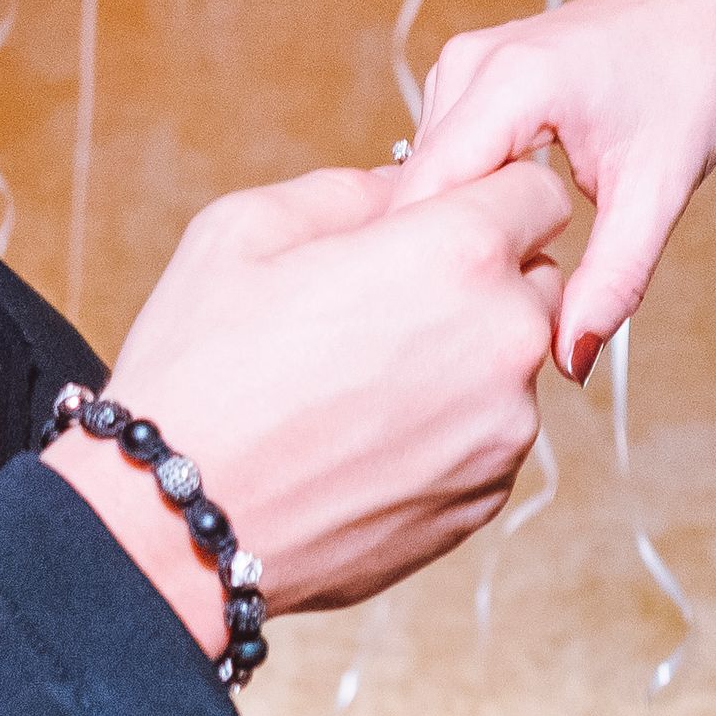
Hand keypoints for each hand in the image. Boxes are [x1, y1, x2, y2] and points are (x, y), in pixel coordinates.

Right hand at [62, 157, 568, 645]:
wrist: (176, 525)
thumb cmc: (199, 367)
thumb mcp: (249, 228)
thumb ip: (353, 191)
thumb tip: (405, 189)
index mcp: (458, 253)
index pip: (538, 190)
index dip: (488, 192)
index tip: (440, 214)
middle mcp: (504, 340)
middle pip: (538, 279)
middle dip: (484, 275)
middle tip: (388, 297)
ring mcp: (503, 431)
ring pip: (512, 365)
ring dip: (464, 357)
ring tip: (360, 379)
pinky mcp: (485, 500)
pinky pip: (488, 437)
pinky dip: (446, 427)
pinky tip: (363, 435)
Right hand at [401, 0, 715, 380]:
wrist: (706, 10)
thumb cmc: (691, 85)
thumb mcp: (660, 191)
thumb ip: (614, 278)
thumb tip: (571, 361)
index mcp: (512, 81)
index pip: (431, 191)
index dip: (427, 262)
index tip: (435, 332)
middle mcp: (471, 63)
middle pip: (418, 187)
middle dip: (439, 253)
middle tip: (465, 330)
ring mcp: (461, 63)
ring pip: (424, 176)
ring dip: (448, 230)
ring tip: (486, 284)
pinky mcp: (466, 74)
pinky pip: (441, 156)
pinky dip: (460, 202)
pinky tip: (493, 240)